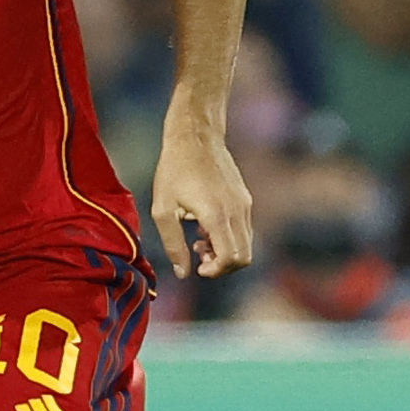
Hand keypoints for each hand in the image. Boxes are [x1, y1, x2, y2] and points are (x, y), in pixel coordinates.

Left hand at [152, 119, 253, 279]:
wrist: (195, 136)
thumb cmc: (174, 170)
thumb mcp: (163, 209)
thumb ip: (173, 244)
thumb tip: (183, 273)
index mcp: (216, 215)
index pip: (231, 258)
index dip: (216, 270)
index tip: (198, 267)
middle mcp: (237, 212)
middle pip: (244, 257)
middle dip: (222, 265)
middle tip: (198, 255)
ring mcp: (244, 204)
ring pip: (246, 245)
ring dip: (224, 251)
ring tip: (198, 240)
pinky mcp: (245, 199)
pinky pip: (244, 229)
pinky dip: (228, 237)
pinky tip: (204, 225)